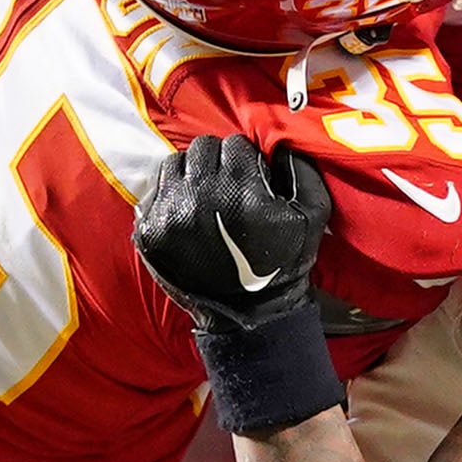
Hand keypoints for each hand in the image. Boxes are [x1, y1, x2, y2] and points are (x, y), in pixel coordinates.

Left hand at [135, 135, 334, 335]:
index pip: (234, 144)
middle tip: (227, 185)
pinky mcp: (149, 232)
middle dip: (217, 162)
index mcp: (239, 190)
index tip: (250, 180)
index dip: (246, 160)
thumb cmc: (283, 265)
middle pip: (201, 148)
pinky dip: (169, 197)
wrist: (249, 316)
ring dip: (190, 174)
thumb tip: (281, 146)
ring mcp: (169, 215)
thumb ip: (302, 171)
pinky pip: (153, 193)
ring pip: (173, 164)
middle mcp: (199, 197)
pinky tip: (185, 214)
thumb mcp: (312, 217)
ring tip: (203, 196)